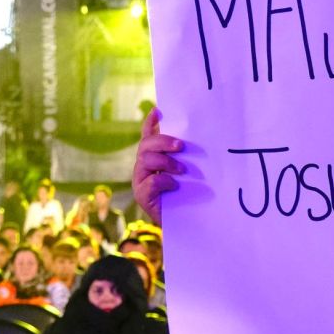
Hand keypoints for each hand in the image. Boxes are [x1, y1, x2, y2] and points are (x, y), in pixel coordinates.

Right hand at [132, 107, 185, 225]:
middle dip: (163, 141)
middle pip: (146, 145)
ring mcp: (140, 180)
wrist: (187, 223)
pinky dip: (163, 180)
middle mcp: (143, 166)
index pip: (148, 134)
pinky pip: (150, 182)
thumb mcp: (188, 172)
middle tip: (181, 146)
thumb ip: (185, 156)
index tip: (159, 110)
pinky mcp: (142, 196)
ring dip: (165, 162)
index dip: (150, 122)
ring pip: (145, 160)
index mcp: (153, 157)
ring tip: (182, 170)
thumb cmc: (188, 195)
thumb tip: (194, 137)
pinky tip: (175, 185)